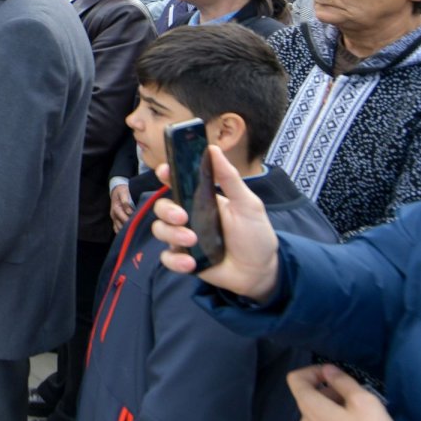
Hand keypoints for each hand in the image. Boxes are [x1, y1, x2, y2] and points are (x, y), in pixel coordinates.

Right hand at [109, 184, 134, 232]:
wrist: (116, 191)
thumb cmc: (121, 191)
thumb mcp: (123, 192)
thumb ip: (125, 201)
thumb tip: (129, 211)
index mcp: (116, 208)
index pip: (123, 218)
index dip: (130, 220)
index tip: (138, 222)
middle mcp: (114, 215)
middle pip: (120, 225)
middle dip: (129, 227)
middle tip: (138, 229)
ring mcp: (114, 219)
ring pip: (118, 229)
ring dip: (126, 231)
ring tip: (135, 232)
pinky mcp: (115, 221)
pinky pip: (117, 229)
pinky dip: (122, 232)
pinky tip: (129, 233)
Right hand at [150, 145, 279, 302]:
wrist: (260, 271)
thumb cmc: (255, 234)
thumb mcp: (247, 204)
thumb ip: (229, 178)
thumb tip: (213, 149)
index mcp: (201, 199)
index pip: (177, 182)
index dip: (166, 174)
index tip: (165, 171)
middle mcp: (189, 216)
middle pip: (162, 206)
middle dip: (166, 210)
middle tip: (182, 217)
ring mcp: (184, 238)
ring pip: (160, 230)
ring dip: (172, 234)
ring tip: (192, 240)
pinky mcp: (184, 260)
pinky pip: (167, 258)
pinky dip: (175, 260)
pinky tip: (190, 263)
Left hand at [287, 364, 402, 420]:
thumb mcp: (362, 400)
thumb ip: (342, 381)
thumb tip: (327, 369)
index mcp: (310, 407)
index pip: (296, 379)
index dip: (312, 370)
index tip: (333, 374)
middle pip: (309, 396)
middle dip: (329, 390)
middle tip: (355, 395)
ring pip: (318, 413)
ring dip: (334, 406)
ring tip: (360, 412)